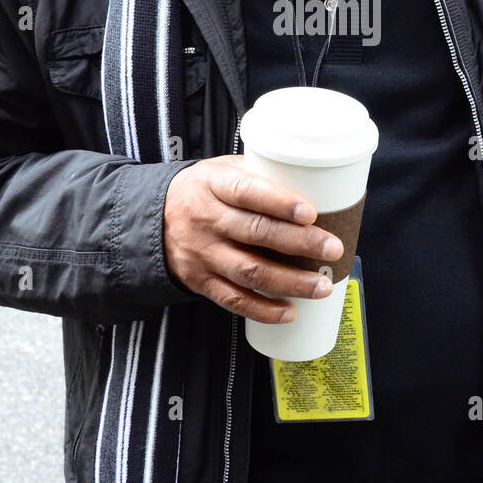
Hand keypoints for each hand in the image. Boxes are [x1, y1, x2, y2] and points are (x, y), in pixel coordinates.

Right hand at [162, 156, 344, 322]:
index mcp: (212, 185)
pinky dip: (263, 310)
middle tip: (332, 249)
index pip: (247, 192)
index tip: (311, 212)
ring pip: (249, 272)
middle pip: (256, 234)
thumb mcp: (218, 169)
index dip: (280, 203)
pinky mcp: (200, 281)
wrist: (150, 221)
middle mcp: (206, 220)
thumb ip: (255, 173)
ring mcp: (202, 254)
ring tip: (321, 286)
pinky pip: (233, 300)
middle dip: (299, 243)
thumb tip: (309, 180)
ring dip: (290, 282)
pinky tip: (289, 312)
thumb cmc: (199, 190)